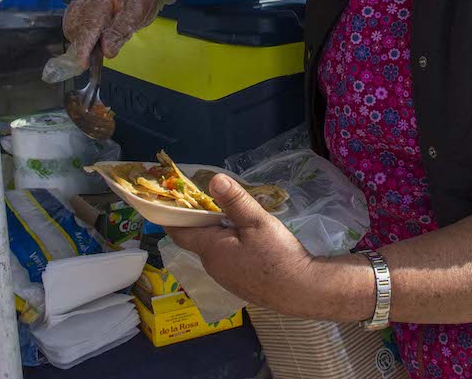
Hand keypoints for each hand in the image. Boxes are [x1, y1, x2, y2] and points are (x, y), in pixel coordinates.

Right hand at [60, 0, 176, 70]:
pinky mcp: (85, 1)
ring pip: (72, 24)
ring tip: (95, 47)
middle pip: (74, 26)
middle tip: (91, 59)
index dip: (82, 47)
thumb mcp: (138, 14)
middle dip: (80, 44)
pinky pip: (76, 19)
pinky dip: (82, 32)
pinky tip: (95, 37)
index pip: (87, 26)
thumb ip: (120, 31)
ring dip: (80, 39)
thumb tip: (106, 51)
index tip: (81, 64)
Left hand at [167, 174, 316, 315]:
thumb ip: (235, 201)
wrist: (302, 291)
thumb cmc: (278, 255)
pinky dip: (228, 244)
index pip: (179, 232)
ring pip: (213, 249)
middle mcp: (212, 266)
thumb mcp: (257, 222)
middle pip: (196, 239)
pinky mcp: (239, 283)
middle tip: (209, 197)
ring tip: (228, 213)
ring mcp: (226, 277)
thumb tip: (213, 179)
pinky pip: (226, 259)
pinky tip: (245, 237)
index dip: (171, 215)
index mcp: (210, 249)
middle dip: (198, 219)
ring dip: (215, 232)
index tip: (169, 198)